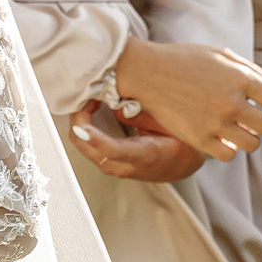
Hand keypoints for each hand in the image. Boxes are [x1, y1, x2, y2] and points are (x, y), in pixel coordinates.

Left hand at [68, 104, 206, 182]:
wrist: (181, 166)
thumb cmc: (180, 145)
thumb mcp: (167, 126)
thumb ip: (141, 116)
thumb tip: (115, 104)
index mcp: (144, 156)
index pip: (113, 151)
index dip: (94, 138)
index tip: (82, 124)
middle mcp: (124, 166)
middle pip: (88, 148)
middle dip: (80, 119)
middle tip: (89, 94)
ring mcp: (114, 167)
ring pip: (82, 147)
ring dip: (80, 121)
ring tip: (91, 99)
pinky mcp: (108, 163)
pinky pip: (86, 146)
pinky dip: (83, 128)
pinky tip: (90, 111)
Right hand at [111, 37, 261, 161]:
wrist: (148, 72)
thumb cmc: (184, 60)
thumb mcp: (221, 54)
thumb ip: (250, 70)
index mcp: (241, 79)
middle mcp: (232, 103)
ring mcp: (216, 123)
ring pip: (252, 144)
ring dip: (251, 139)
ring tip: (241, 132)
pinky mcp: (199, 139)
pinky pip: (228, 155)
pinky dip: (228, 149)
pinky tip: (222, 139)